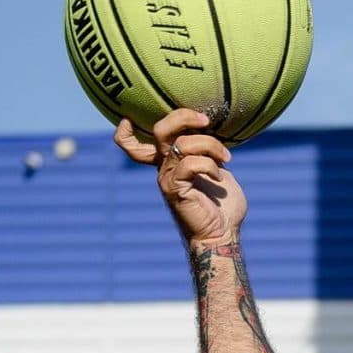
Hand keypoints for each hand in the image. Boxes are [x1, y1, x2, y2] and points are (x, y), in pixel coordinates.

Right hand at [114, 107, 245, 246]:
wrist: (223, 235)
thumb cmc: (224, 207)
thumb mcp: (218, 171)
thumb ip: (211, 153)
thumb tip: (218, 134)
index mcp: (169, 163)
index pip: (134, 146)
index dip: (126, 131)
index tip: (134, 119)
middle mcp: (164, 168)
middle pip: (160, 130)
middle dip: (183, 117)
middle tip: (206, 121)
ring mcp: (168, 178)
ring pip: (182, 143)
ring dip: (210, 145)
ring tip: (226, 158)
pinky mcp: (175, 189)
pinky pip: (190, 163)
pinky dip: (209, 165)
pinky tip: (219, 177)